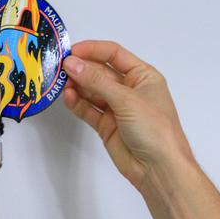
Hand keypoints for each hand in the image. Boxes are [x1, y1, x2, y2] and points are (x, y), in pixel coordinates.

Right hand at [62, 41, 193, 190]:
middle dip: (81, 68)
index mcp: (143, 76)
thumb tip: (72, 64)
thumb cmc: (155, 129)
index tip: (71, 50)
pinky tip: (68, 97)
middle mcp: (130, 89)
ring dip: (77, 86)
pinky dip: (77, 103)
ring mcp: (117, 108)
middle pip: (100, 72)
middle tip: (60, 67)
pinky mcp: (107, 125)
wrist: (159, 169)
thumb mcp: (127, 100)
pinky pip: (88, 110)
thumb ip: (97, 82)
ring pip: (92, 91)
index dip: (92, 50)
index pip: (114, 54)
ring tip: (60, 83)